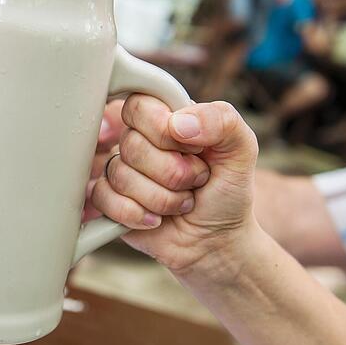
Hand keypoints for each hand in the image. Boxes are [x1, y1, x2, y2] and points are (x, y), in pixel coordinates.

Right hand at [90, 95, 258, 271]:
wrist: (217, 240)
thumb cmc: (227, 192)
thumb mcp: (241, 150)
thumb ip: (223, 121)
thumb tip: (177, 124)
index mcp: (164, 118)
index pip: (139, 104)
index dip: (163, 129)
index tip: (194, 148)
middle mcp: (138, 141)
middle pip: (131, 144)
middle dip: (173, 173)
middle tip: (194, 182)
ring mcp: (121, 170)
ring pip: (121, 175)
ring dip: (161, 199)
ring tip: (181, 203)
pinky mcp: (108, 199)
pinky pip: (104, 199)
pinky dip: (137, 215)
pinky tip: (156, 219)